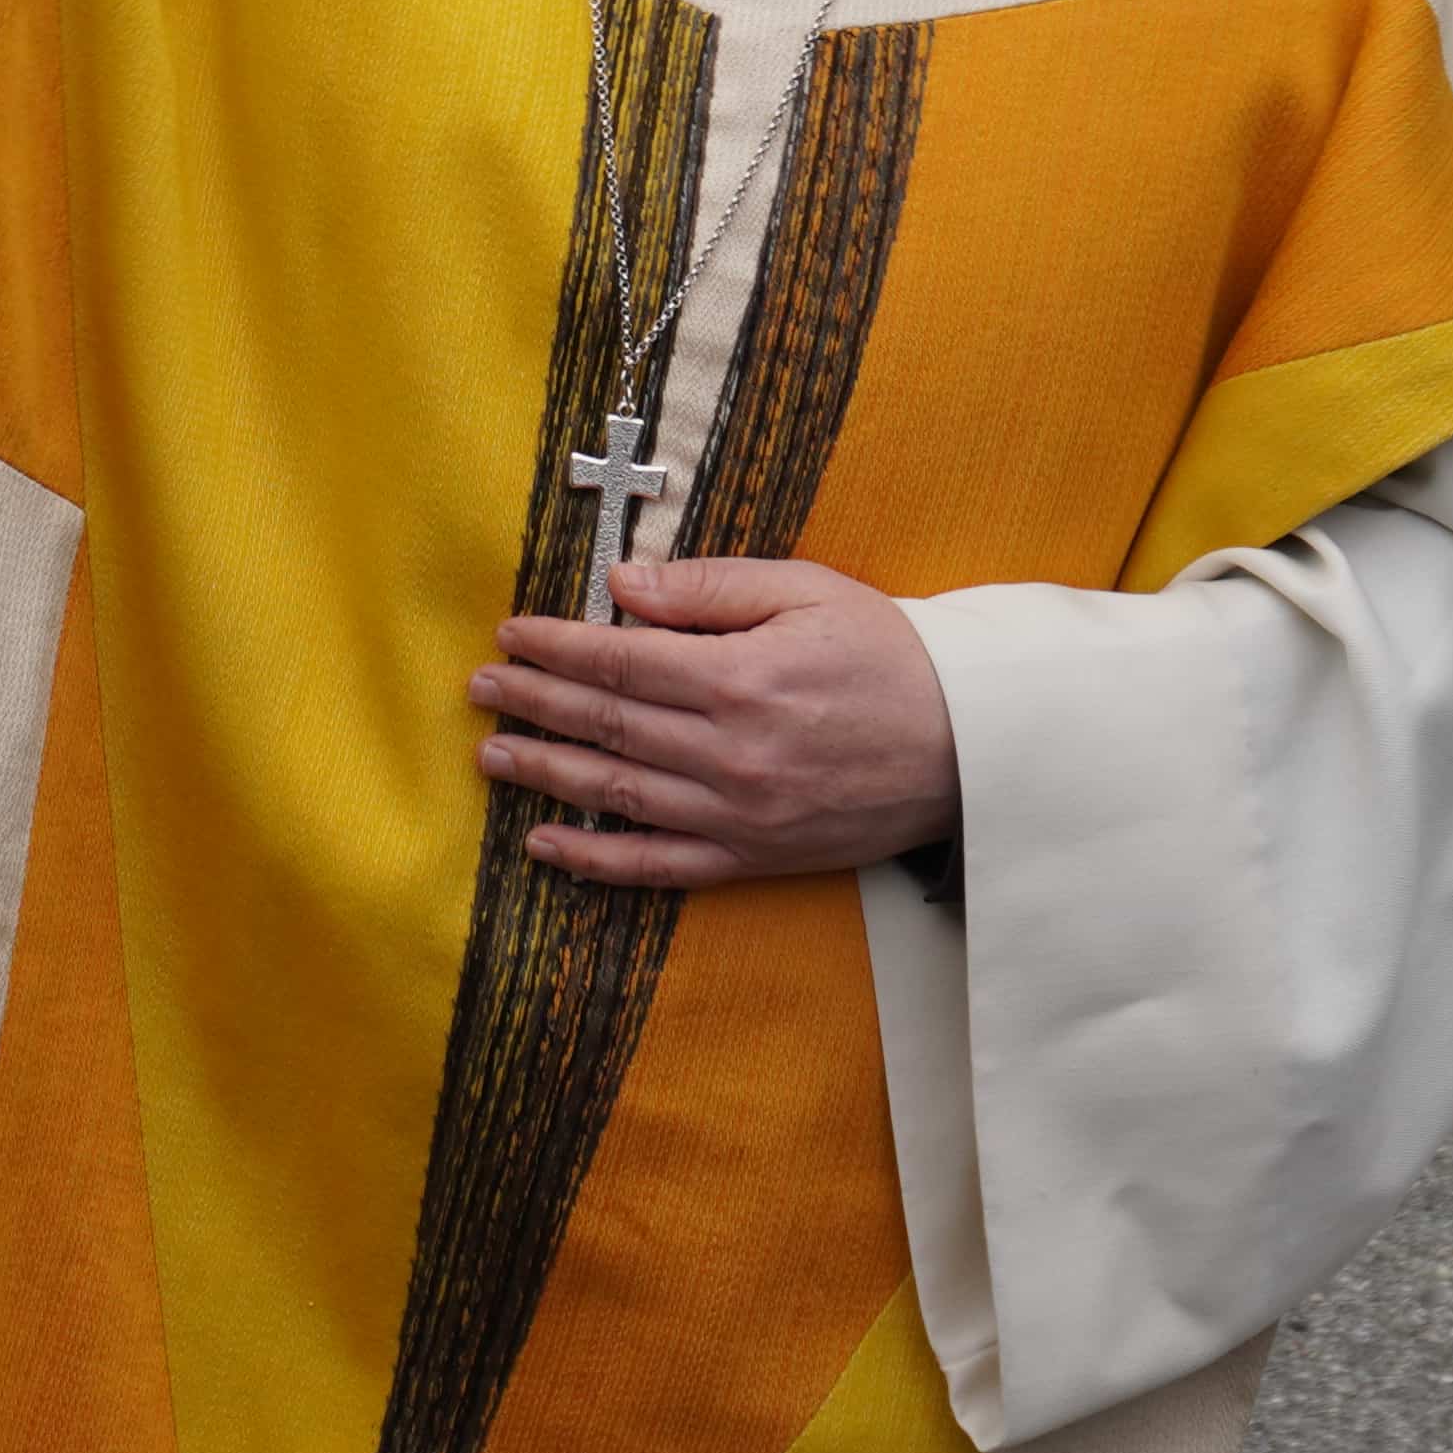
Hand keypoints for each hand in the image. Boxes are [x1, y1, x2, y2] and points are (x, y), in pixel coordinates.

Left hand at [468, 555, 956, 887]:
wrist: (972, 744)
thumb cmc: (890, 654)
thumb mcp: (806, 591)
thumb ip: (708, 588)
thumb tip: (621, 586)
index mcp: (738, 677)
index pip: (618, 659)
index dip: (554, 647)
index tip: (509, 634)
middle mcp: (729, 750)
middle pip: (605, 724)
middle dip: (533, 702)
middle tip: (480, 689)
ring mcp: (739, 811)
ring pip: (616, 795)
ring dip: (545, 774)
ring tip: (491, 757)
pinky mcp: (756, 856)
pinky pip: (659, 866)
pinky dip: (597, 861)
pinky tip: (547, 844)